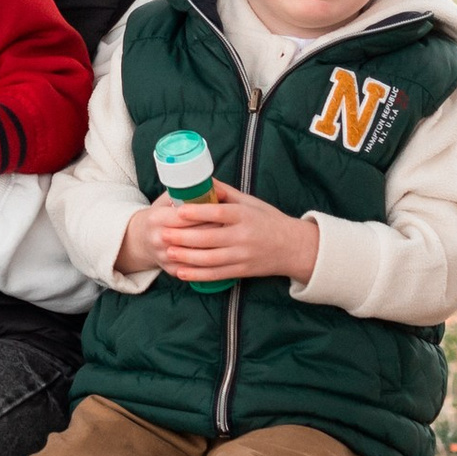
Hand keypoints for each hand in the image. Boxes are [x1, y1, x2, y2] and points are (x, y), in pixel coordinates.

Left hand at [127, 193, 319, 284]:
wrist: (293, 247)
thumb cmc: (268, 220)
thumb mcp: (250, 202)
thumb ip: (225, 193)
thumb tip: (202, 180)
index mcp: (244, 215)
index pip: (219, 212)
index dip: (198, 212)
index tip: (178, 211)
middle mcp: (244, 236)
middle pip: (209, 238)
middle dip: (183, 237)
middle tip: (163, 233)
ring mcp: (243, 255)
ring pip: (210, 258)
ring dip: (186, 257)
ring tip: (168, 251)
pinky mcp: (242, 271)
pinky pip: (216, 275)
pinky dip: (197, 275)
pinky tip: (181, 272)